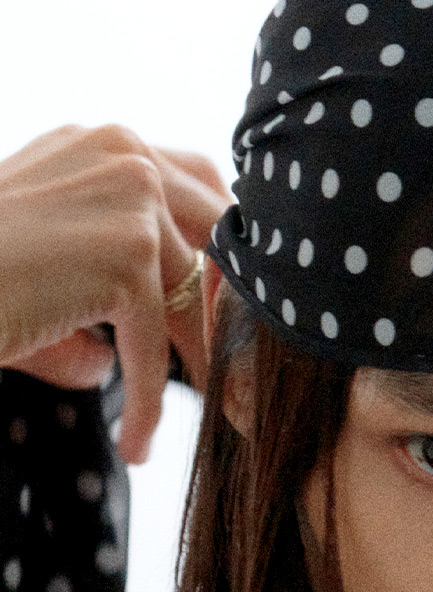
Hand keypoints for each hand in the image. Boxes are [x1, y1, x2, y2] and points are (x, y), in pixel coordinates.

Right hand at [0, 125, 231, 462]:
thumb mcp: (44, 269)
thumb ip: (92, 296)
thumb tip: (105, 364)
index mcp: (105, 144)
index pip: (200, 187)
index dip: (220, 256)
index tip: (222, 314)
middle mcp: (124, 153)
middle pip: (217, 237)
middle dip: (226, 309)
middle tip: (229, 377)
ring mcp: (130, 199)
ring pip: (189, 300)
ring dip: (189, 368)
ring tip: (170, 424)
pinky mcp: (128, 255)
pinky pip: (156, 345)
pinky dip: (149, 403)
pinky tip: (135, 447)